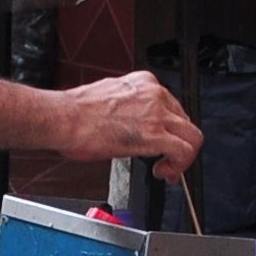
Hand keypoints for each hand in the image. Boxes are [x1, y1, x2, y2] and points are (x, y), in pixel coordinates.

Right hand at [54, 69, 202, 179]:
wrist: (64, 118)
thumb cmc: (75, 113)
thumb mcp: (107, 99)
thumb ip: (127, 109)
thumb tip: (130, 125)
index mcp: (142, 82)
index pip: (171, 106)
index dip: (169, 128)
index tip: (163, 142)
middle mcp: (153, 94)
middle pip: (184, 120)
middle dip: (178, 142)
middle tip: (168, 159)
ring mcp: (157, 113)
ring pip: (191, 135)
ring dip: (183, 157)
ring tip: (168, 169)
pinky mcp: (155, 134)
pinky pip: (184, 151)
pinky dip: (180, 166)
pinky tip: (165, 173)